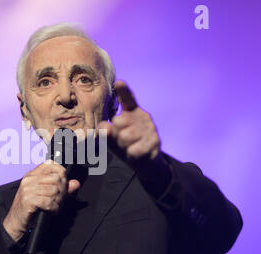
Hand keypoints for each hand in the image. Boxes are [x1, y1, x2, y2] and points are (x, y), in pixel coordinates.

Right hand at [3, 160, 79, 240]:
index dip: (61, 173)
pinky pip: (48, 201)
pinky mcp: (28, 200)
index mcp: (32, 175)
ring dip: (58, 201)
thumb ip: (61, 188)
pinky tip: (51, 210)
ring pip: (54, 190)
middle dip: (62, 191)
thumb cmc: (30, 207)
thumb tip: (76, 183)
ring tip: (55, 206)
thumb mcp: (45, 194)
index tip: (63, 184)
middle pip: (56, 178)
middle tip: (60, 200)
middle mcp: (29, 179)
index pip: (51, 164)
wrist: (15, 221)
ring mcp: (28, 189)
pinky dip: (53, 208)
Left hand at [98, 80, 171, 195]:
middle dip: (116, 134)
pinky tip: (136, 153)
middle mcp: (143, 116)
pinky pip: (133, 150)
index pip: (128, 98)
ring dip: (123, 146)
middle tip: (122, 140)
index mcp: (132, 111)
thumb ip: (107, 131)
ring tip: (130, 146)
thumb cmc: (127, 145)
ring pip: (125, 137)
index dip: (123, 90)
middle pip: (118, 122)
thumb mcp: (113, 137)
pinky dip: (131, 155)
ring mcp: (150, 128)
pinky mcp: (155, 142)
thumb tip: (105, 127)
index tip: (118, 82)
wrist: (147, 163)